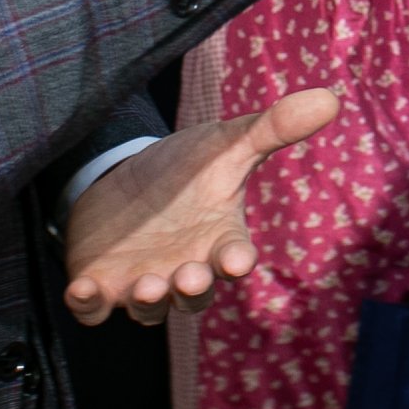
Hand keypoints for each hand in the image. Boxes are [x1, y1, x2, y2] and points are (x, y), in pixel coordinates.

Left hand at [61, 86, 339, 324]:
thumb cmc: (186, 169)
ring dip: (148, 302)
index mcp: (218, 241)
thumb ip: (272, 129)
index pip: (234, 257)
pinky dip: (88, 306)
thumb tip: (328, 98)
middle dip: (191, 290)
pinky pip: (95, 310)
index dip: (236, 262)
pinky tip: (80, 291)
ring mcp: (143, 283)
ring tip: (145, 284)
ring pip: (149, 309)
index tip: (237, 261)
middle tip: (188, 278)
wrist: (125, 180)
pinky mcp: (101, 287)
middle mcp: (185, 270)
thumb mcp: (226, 144)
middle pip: (193, 296)